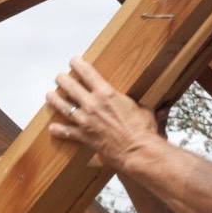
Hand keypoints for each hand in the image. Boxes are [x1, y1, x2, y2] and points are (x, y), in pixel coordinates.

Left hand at [45, 57, 163, 171]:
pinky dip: (58, 130)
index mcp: (107, 93)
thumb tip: (161, 105)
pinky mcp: (84, 136)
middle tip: (60, 78)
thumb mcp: (144, 110)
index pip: (86, 72)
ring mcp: (85, 121)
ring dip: (55, 100)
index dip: (77, 64)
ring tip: (50, 95)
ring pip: (63, 106)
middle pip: (70, 86)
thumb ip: (142, 105)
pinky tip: (52, 128)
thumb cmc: (143, 131)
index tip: (73, 61)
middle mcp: (92, 104)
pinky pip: (66, 132)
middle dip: (62, 80)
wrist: (138, 152)